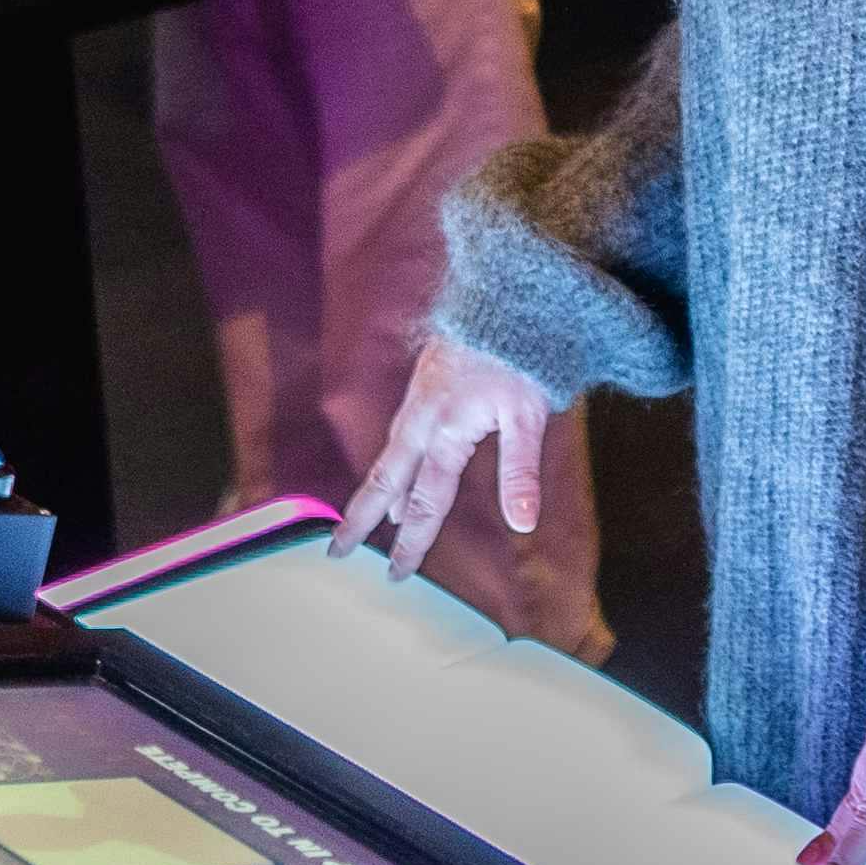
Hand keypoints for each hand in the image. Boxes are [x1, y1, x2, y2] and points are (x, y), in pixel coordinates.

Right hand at [332, 329, 555, 579]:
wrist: (505, 292)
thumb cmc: (523, 354)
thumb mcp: (529, 415)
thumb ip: (520, 471)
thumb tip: (521, 523)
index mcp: (444, 432)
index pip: (424, 501)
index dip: (413, 541)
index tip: (398, 573)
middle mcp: (422, 419)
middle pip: (384, 480)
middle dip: (361, 519)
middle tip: (336, 551)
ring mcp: (419, 398)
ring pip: (388, 454)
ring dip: (376, 491)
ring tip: (369, 519)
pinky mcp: (425, 382)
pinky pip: (398, 432)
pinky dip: (390, 459)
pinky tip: (398, 465)